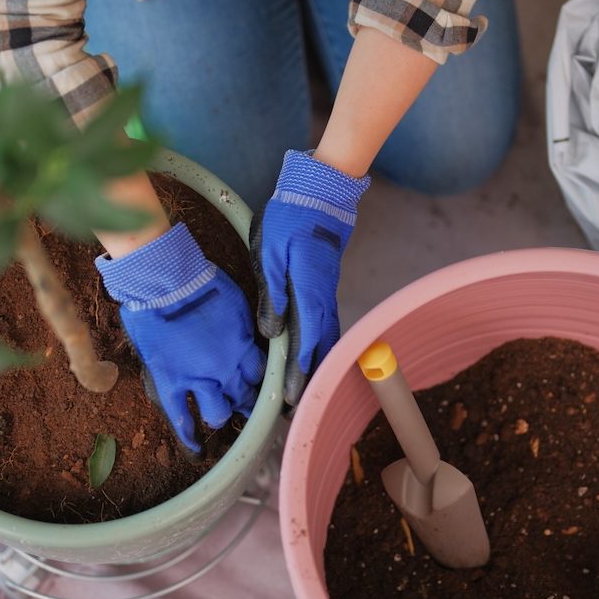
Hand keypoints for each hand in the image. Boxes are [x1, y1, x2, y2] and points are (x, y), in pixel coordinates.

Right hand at [96, 223, 264, 454]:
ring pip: (217, 413)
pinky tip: (196, 448)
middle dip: (248, 401)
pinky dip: (188, 435)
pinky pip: (180, 417)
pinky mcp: (171, 383)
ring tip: (221, 413)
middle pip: (245, 396)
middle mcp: (226, 370)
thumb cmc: (201, 282)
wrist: (164, 283)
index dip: (262, 381)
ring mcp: (197, 380)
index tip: (262, 385)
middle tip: (247, 405)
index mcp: (244, 348)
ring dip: (221, 414)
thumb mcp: (237, 303)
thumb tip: (247, 337)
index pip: (261, 376)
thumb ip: (243, 327)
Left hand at [252, 150, 369, 404]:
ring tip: (308, 387)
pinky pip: (326, 322)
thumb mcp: (270, 255)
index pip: (305, 341)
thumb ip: (271, 296)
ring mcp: (328, 291)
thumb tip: (272, 334)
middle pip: (320, 346)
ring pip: (326, 336)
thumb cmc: (290, 220)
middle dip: (310, 376)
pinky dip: (322, 343)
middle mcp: (323, 297)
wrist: (319, 193)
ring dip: (318, 362)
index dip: (299, 372)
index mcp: (308, 292)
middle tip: (298, 405)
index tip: (292, 397)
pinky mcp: (326, 285)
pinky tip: (315, 353)